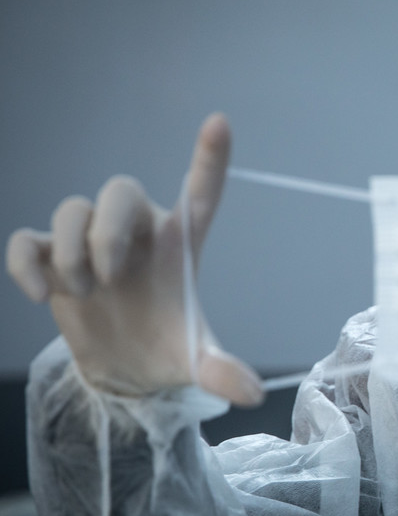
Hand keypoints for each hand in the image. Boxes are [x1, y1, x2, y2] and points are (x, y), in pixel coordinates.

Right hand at [6, 114, 262, 405]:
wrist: (123, 371)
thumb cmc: (168, 348)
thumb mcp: (195, 361)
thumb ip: (220, 371)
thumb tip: (251, 394)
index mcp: (181, 243)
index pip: (201, 191)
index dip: (210, 157)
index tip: (220, 122)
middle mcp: (137, 232)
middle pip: (120, 190)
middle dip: (107, 229)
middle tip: (106, 279)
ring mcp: (91, 241)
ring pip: (72, 207)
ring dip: (71, 249)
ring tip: (81, 292)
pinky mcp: (52, 258)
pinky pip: (28, 237)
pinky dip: (27, 260)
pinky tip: (41, 293)